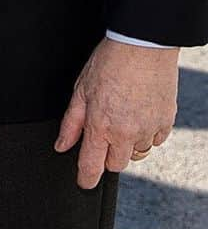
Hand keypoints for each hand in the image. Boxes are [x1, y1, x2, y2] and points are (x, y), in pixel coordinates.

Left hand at [55, 37, 178, 187]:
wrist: (142, 46)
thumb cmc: (109, 62)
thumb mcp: (80, 89)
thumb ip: (71, 122)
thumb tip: (62, 145)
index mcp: (101, 126)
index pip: (91, 167)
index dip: (85, 179)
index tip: (83, 183)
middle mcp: (126, 134)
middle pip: (115, 165)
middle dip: (106, 155)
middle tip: (103, 132)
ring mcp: (148, 130)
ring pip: (136, 153)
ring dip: (127, 143)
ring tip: (122, 116)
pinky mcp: (165, 123)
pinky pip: (154, 140)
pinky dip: (146, 133)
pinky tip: (139, 113)